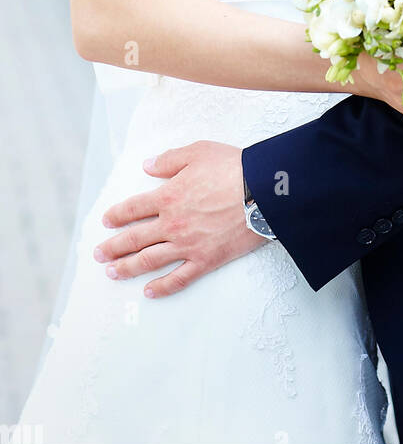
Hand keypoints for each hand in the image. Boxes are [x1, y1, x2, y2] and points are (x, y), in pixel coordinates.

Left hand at [94, 140, 262, 298]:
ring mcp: (187, 245)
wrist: (263, 191)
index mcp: (168, 196)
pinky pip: (179, 278)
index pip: (133, 208)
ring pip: (149, 260)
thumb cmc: (233, 168)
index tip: (106, 222)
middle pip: (134, 239)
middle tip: (99, 254)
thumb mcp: (198, 151)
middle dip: (113, 247)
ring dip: (127, 268)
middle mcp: (172, 224)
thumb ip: (169, 160)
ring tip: (112, 273)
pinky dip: (162, 287)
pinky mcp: (206, 260)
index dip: (117, 215)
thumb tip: (148, 166)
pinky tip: (149, 291)